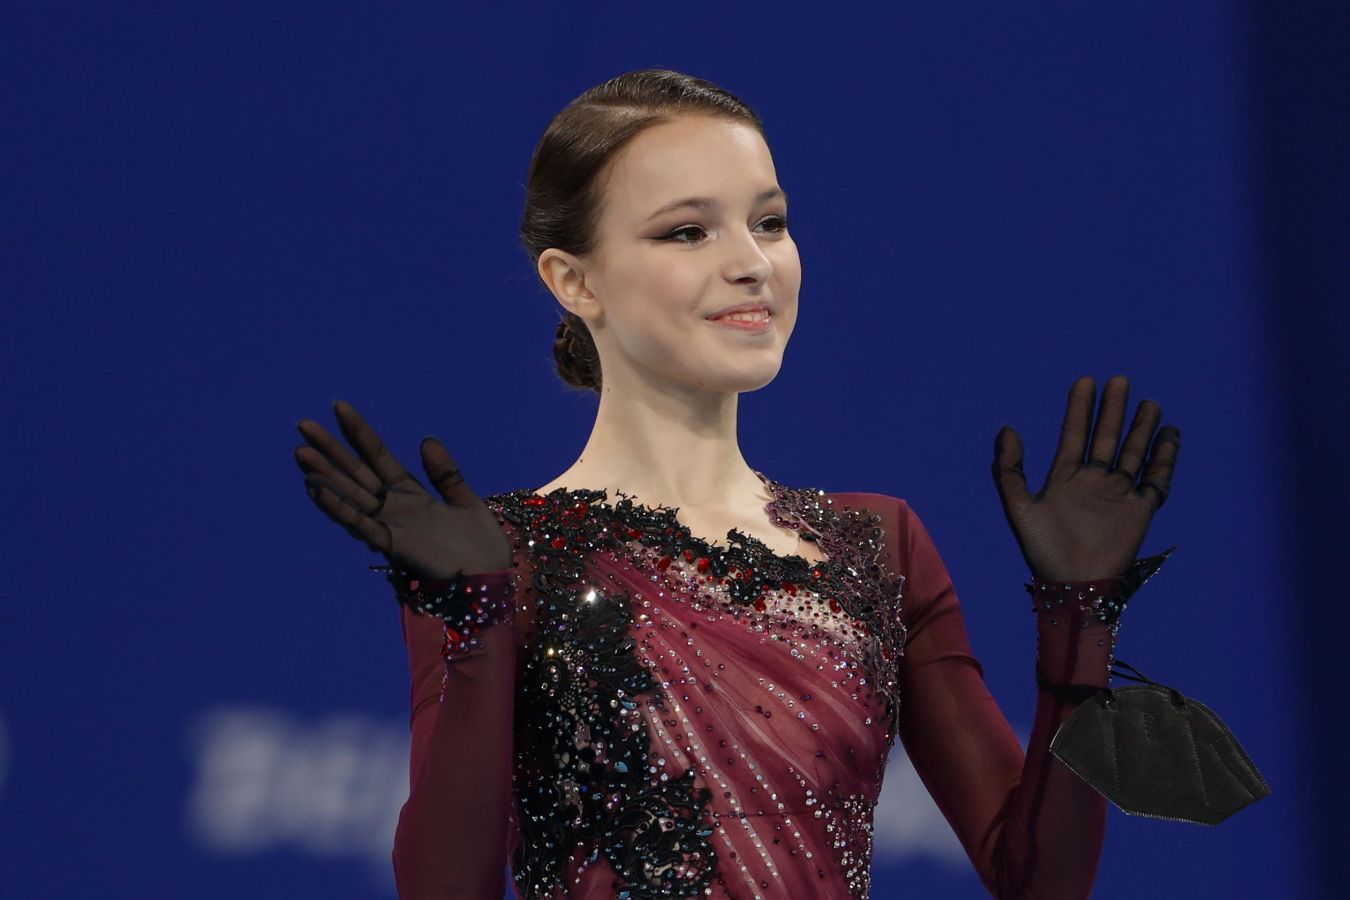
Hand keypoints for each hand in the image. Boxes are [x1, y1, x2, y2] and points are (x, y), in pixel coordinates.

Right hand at [294, 401, 512, 578]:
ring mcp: (391, 526)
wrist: (490, 580)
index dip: (359, 432)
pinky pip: (362, 525)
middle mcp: (395, 507)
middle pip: (356, 473)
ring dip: (326, 475)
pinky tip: (318, 491)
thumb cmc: (481, 546)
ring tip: (301, 453)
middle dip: (330, 450)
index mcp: (412, 493)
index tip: (339, 406)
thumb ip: (445, 473)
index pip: (378, 455)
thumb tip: (426, 440)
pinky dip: (339, 509)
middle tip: (303, 425)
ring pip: (351, 496)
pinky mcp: (393, 546)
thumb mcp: (466, 500)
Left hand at [991, 375, 1180, 581]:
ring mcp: (1117, 495)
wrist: (1073, 585)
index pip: (1075, 434)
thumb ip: (1010, 469)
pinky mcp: (1140, 511)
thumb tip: (1007, 429)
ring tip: (1150, 404)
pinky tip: (1170, 437)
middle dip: (1113, 410)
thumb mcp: (1018, 507)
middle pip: (1106, 438)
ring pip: (1133, 454)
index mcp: (1064, 478)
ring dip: (1141, 429)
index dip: (1080, 408)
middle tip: (1120, 380)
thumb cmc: (1043, 550)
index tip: (1086, 381)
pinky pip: (1156, 480)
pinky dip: (1164, 459)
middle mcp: (1093, 482)